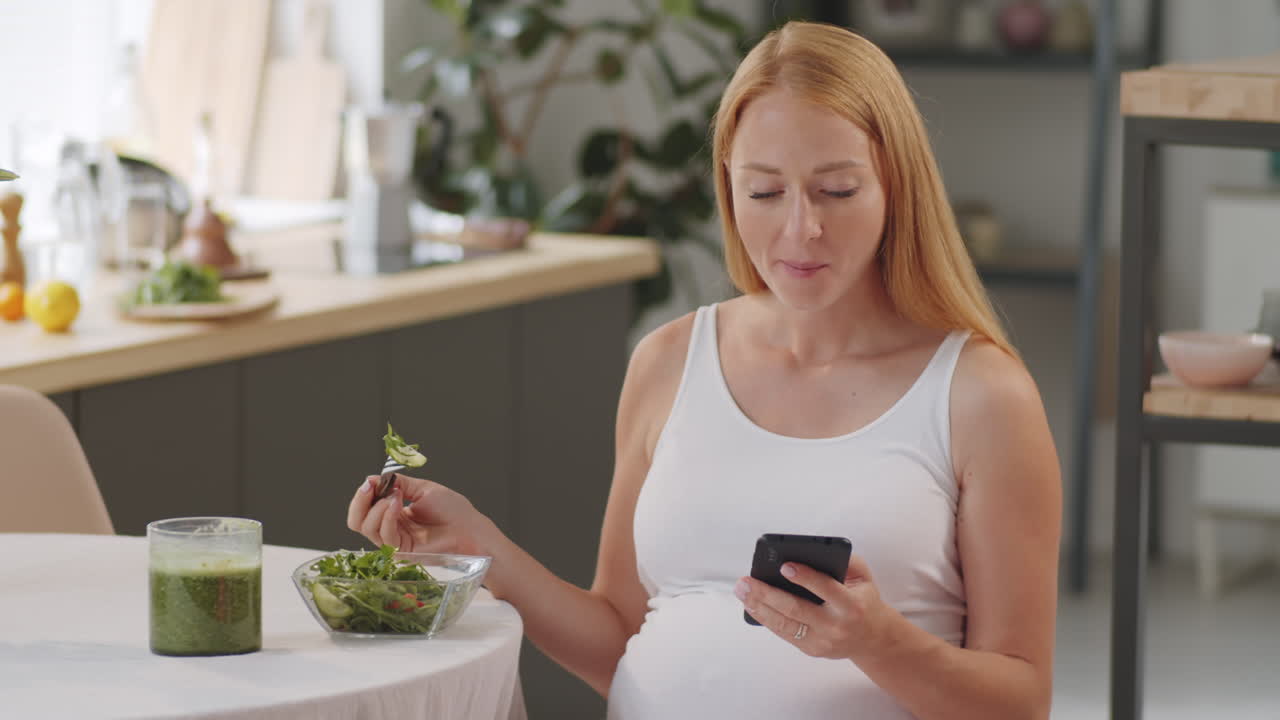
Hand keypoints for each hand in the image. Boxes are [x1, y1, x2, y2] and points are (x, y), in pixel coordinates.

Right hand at [346, 474, 496, 556]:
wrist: (469, 527)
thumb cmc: (452, 509)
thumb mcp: (421, 488)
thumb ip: (397, 483)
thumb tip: (373, 478)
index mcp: (394, 513)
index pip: (365, 507)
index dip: (363, 494)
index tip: (370, 481)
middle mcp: (390, 528)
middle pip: (357, 521)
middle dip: (359, 502)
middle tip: (370, 487)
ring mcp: (394, 542)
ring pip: (366, 528)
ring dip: (377, 507)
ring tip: (395, 496)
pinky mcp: (401, 552)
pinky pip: (384, 536)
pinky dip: (387, 517)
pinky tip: (397, 505)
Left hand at [735, 553, 888, 660]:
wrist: (872, 638)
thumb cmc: (863, 600)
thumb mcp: (863, 577)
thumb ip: (846, 560)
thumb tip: (814, 550)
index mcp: (852, 605)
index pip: (826, 589)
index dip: (805, 577)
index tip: (784, 566)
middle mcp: (836, 626)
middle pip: (796, 609)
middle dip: (767, 593)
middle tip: (747, 580)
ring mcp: (822, 641)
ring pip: (784, 624)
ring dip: (758, 606)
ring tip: (742, 591)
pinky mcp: (811, 649)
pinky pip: (783, 633)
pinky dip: (764, 618)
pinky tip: (751, 605)